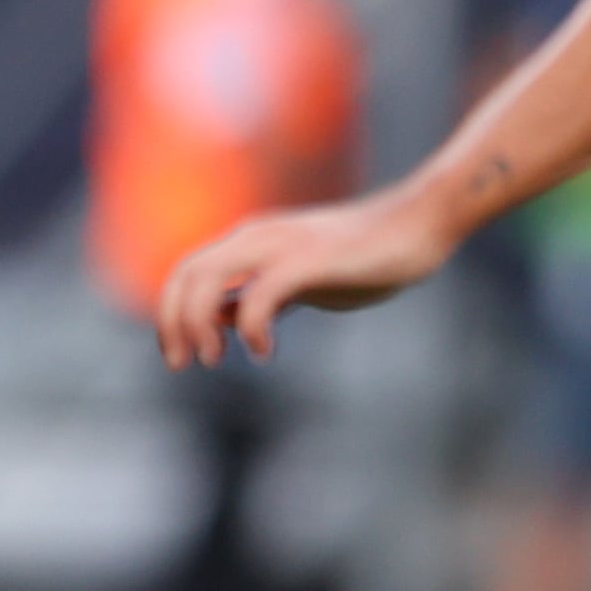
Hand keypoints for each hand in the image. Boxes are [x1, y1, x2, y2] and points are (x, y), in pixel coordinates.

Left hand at [155, 188, 463, 365]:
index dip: (171, 313)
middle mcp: (256, 238)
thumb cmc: (363, 257)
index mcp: (249, 242)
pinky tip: (263, 350)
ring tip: (211, 359)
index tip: (178, 354)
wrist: (418, 225)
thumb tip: (225, 320)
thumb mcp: (300, 281)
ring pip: (208, 278)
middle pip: (187, 274)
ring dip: (196, 322)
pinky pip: (261, 293)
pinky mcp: (309, 259)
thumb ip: (261, 296)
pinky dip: (252, 326)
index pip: (188, 273)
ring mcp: (280, 245)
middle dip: (172, 322)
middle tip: (181, 364)